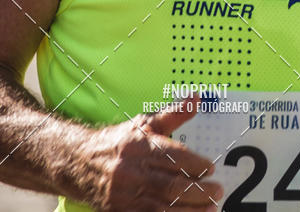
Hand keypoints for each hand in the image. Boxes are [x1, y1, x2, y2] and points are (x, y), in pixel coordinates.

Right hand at [80, 103, 222, 209]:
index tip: (211, 167)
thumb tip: (196, 98)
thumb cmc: (119, 142)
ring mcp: (126, 196)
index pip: (172, 157)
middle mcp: (132, 172)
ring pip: (163, 208)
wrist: (81, 164)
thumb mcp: (143, 124)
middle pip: (170, 186)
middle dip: (198, 191)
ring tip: (211, 208)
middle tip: (217, 190)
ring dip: (190, 210)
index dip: (194, 164)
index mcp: (139, 147)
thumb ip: (173, 114)